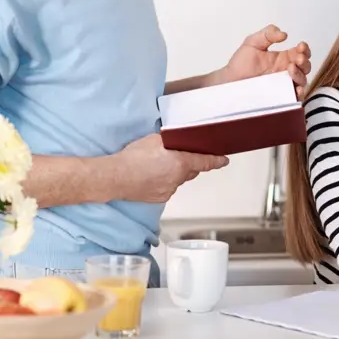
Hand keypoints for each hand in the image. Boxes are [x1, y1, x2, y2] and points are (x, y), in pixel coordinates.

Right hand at [113, 134, 228, 203]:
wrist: (115, 177)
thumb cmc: (133, 157)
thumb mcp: (155, 140)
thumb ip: (170, 142)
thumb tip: (175, 143)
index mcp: (181, 163)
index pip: (205, 162)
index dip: (216, 161)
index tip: (224, 161)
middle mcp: (178, 178)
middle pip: (191, 171)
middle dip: (189, 164)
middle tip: (179, 156)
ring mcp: (169, 190)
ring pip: (178, 180)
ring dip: (173, 173)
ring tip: (156, 166)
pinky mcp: (160, 198)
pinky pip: (168, 187)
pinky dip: (164, 181)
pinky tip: (151, 176)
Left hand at [217, 25, 311, 97]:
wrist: (229, 81)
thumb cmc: (240, 63)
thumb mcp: (253, 42)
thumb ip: (268, 33)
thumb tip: (284, 34)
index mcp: (283, 58)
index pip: (300, 52)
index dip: (304, 48)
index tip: (300, 45)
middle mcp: (286, 71)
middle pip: (305, 66)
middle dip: (305, 61)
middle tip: (298, 58)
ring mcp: (284, 84)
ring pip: (302, 80)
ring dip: (301, 74)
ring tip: (291, 68)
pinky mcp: (281, 96)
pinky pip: (295, 97)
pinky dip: (300, 93)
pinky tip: (296, 88)